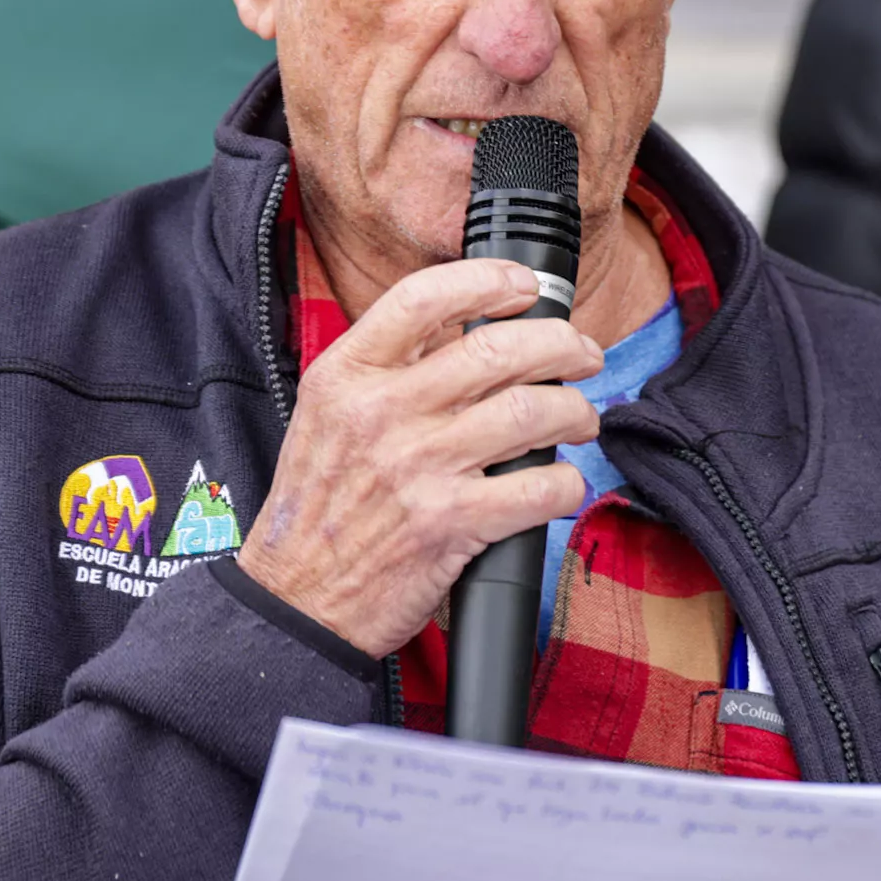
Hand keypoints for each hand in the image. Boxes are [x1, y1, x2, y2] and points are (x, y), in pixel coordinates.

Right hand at [236, 257, 602, 658]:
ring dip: (574, 412)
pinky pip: (538, 489)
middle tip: (582, 355)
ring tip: (579, 419)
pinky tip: (563, 484)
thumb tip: (460, 321)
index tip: (524, 288)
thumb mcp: (326, 415)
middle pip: (497, 350)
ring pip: (530, 414)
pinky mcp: (451, 524)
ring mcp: (418, 467)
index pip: (423, 298)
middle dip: (561, 345)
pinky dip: (567, 484)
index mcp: (346, 376)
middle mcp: (382, 413)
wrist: (297, 599)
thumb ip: (383, 366)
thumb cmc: (319, 506)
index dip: (487, 281)